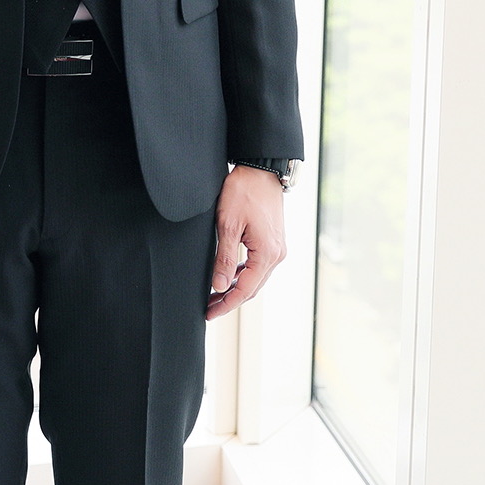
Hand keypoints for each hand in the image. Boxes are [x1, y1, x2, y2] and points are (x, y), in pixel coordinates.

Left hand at [206, 165, 287, 319]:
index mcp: (267, 254)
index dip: (226, 304)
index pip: (245, 290)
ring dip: (235, 288)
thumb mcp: (228, 224)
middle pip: (251, 288)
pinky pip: (257, 266)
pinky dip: (242, 274)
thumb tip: (220, 286)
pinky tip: (227, 276)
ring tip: (213, 296)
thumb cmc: (243, 192)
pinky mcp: (272, 242)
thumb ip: (224, 257)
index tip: (209, 313)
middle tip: (207, 308)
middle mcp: (276, 255)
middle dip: (229, 300)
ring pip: (255, 278)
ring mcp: (276, 249)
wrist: (261, 170)